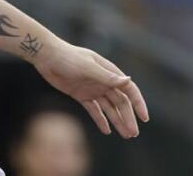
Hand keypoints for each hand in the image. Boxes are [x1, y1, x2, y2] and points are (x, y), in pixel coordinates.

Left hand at [35, 40, 149, 138]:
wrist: (48, 57)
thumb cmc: (69, 58)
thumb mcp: (88, 68)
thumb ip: (107, 77)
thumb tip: (128, 80)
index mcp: (110, 72)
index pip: (129, 90)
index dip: (138, 104)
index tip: (144, 118)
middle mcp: (104, 82)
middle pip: (121, 103)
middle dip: (128, 118)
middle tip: (133, 134)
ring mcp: (93, 89)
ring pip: (109, 109)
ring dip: (117, 121)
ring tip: (126, 135)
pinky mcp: (81, 95)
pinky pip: (94, 110)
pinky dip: (101, 120)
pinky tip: (107, 131)